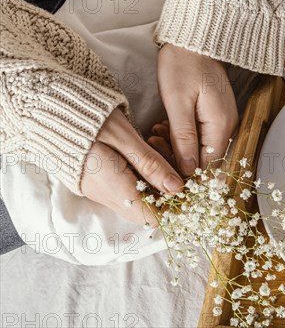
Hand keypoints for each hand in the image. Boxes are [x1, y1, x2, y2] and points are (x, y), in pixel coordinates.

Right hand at [81, 110, 183, 226]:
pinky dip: (143, 178)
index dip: (176, 207)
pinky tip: (149, 154)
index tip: (190, 187)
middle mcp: (107, 198)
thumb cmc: (89, 120)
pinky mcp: (99, 183)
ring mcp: (101, 192)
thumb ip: (151, 165)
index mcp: (115, 190)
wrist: (51, 111)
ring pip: (139, 201)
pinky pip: (128, 190)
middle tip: (177, 165)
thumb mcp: (126, 139)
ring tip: (161, 152)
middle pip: (148, 211)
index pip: (154, 217)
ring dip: (156, 184)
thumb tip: (177, 188)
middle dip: (168, 193)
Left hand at [157, 43, 237, 175]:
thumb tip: (187, 170)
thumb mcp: (177, 102)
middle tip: (155, 143)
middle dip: (178, 158)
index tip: (162, 165)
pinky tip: (166, 127)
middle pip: (205, 159)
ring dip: (177, 147)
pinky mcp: (214, 116)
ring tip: (157, 133)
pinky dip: (181, 136)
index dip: (185, 171)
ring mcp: (222, 121)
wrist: (192, 41)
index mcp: (220, 125)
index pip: (208, 165)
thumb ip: (183, 138)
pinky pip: (200, 136)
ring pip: (200, 149)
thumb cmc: (183, 64)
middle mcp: (227, 126)